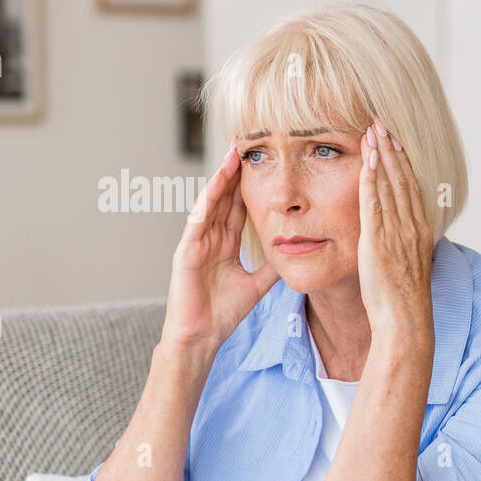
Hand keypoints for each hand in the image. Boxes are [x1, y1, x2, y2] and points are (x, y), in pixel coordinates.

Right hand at [161, 143, 279, 350]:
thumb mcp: (257, 285)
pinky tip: (217, 185)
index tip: (265, 165)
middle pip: (225, 198)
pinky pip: (198, 220)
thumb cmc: (223, 312)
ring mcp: (197, 242)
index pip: (239, 207)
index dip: (250, 186)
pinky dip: (207, 202)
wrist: (202, 335)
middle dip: (236, 172)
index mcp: (225, 244)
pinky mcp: (186, 250)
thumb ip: (272, 268)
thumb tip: (294, 255)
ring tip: (233, 155)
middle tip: (248, 144)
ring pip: (211, 202)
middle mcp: (210, 238)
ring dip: (221, 178)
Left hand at [357, 119, 434, 343]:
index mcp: (418, 232)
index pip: (410, 188)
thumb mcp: (406, 268)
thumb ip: (400, 246)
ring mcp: (396, 233)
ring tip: (372, 131)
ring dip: (381, 155)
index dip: (402, 162)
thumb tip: (393, 239)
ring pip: (389, 185)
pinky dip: (370, 178)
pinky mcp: (378, 241)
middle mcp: (410, 227)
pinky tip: (366, 159)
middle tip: (382, 124)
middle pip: (401, 179)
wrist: (405, 321)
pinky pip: (374, 202)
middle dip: (392, 150)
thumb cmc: (402, 302)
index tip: (394, 141)